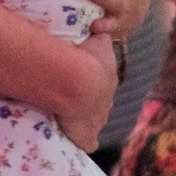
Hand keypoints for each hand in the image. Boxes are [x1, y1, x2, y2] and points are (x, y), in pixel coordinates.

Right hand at [54, 33, 117, 152]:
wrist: (78, 81)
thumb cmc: (85, 57)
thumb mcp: (98, 41)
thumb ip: (101, 39)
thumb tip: (100, 32)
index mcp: (108, 80)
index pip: (102, 83)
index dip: (90, 82)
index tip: (78, 79)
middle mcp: (106, 103)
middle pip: (99, 104)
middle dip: (89, 102)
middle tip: (70, 97)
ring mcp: (97, 121)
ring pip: (93, 121)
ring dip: (83, 119)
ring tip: (67, 115)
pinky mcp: (87, 137)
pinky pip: (87, 142)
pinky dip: (83, 141)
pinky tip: (73, 138)